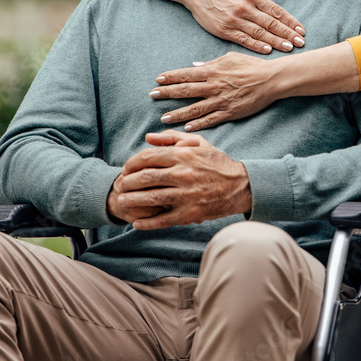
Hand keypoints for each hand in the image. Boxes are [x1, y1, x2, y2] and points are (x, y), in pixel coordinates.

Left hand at [108, 130, 251, 229]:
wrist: (240, 185)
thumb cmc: (217, 162)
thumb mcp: (198, 143)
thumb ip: (172, 137)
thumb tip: (148, 137)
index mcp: (183, 155)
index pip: (149, 157)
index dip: (132, 163)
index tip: (126, 169)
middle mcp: (183, 174)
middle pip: (146, 177)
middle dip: (128, 182)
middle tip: (120, 185)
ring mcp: (186, 195)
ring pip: (151, 198)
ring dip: (133, 201)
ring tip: (122, 201)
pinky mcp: (190, 213)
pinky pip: (164, 219)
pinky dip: (148, 222)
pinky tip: (137, 223)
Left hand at [152, 51, 283, 131]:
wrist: (271, 80)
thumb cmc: (251, 66)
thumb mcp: (229, 58)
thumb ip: (210, 63)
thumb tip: (194, 66)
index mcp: (213, 71)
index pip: (187, 74)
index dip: (171, 77)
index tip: (158, 79)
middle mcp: (214, 86)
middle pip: (186, 91)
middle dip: (167, 93)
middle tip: (153, 96)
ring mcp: (221, 100)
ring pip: (195, 109)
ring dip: (178, 113)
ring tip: (164, 118)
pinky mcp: (230, 112)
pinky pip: (211, 120)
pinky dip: (198, 124)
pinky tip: (186, 128)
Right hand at [187, 0, 305, 53]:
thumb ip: (258, 2)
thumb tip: (277, 15)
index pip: (276, 11)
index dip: (290, 21)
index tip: (301, 30)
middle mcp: (246, 7)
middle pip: (271, 23)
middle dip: (287, 33)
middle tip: (300, 42)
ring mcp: (235, 18)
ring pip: (260, 32)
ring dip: (276, 41)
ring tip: (289, 48)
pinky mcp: (225, 29)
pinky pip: (244, 39)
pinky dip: (257, 45)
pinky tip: (268, 50)